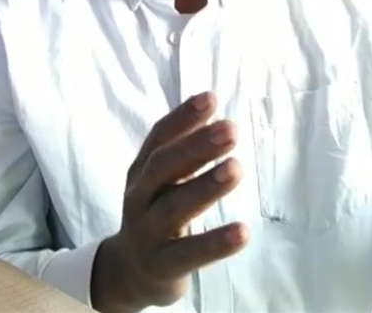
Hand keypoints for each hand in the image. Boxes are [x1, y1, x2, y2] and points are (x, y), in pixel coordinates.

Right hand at [91, 92, 247, 312]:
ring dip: (206, 186)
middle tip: (231, 129)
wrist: (129, 272)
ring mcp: (147, 231)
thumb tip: (215, 110)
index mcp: (141, 170)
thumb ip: (185, 151)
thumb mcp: (163, 180)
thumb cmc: (156, 212)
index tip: (211, 99)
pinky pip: (187, 254)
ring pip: (174, 207)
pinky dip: (214, 243)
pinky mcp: (161, 266)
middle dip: (196, 146)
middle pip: (164, 166)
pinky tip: (242, 231)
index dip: (183, 117)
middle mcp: (139, 196)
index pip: (159, 137)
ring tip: (236, 168)